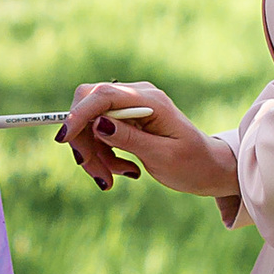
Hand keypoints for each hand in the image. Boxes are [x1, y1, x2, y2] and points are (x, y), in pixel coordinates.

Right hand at [58, 80, 238, 202]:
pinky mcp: (127, 119)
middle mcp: (137, 96)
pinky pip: (100, 133)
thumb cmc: (193, 163)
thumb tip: (98, 124)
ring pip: (91, 124)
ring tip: (116, 178)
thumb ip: (130, 139)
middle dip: (84, 142)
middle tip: (98, 175)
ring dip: (95, 155)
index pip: (102, 95)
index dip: (78, 115)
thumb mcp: (163, 156)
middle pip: (89, 107)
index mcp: (150, 100)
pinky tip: (124, 170)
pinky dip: (103, 155)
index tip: (63, 140)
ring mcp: (131, 106)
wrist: (209, 168)